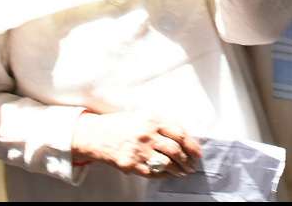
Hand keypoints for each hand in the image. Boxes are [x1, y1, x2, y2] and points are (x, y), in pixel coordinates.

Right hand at [71, 111, 202, 177]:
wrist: (94, 134)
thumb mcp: (143, 116)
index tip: (197, 153)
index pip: (180, 134)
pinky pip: (152, 172)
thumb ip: (162, 125)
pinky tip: (168, 174)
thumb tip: (184, 139)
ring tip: (183, 172)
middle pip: (175, 150)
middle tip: (192, 165)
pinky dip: (163, 175)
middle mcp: (147, 134)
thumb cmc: (121, 124)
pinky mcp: (130, 164)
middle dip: (187, 160)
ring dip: (178, 170)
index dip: (192, 146)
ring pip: (166, 163)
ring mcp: (138, 150)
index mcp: (153, 120)